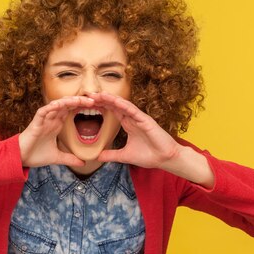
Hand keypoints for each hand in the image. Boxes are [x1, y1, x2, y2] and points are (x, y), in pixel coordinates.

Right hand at [19, 96, 94, 167]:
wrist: (20, 159)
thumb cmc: (36, 155)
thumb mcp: (57, 158)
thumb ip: (70, 159)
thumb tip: (83, 163)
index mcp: (56, 124)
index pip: (70, 110)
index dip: (81, 106)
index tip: (95, 105)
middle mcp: (51, 119)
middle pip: (66, 104)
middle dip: (79, 100)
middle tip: (93, 100)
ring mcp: (43, 119)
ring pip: (56, 105)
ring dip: (68, 101)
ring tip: (80, 100)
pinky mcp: (35, 122)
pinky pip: (43, 111)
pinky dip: (50, 107)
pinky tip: (59, 105)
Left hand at [92, 92, 214, 186]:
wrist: (165, 159)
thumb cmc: (149, 156)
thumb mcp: (124, 156)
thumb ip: (111, 155)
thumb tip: (97, 157)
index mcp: (128, 124)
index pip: (112, 111)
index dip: (101, 106)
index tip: (88, 103)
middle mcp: (133, 118)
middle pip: (115, 105)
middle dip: (102, 99)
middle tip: (88, 94)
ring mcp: (139, 118)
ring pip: (123, 105)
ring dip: (110, 99)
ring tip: (98, 94)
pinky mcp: (146, 120)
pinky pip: (133, 110)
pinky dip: (123, 105)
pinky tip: (114, 100)